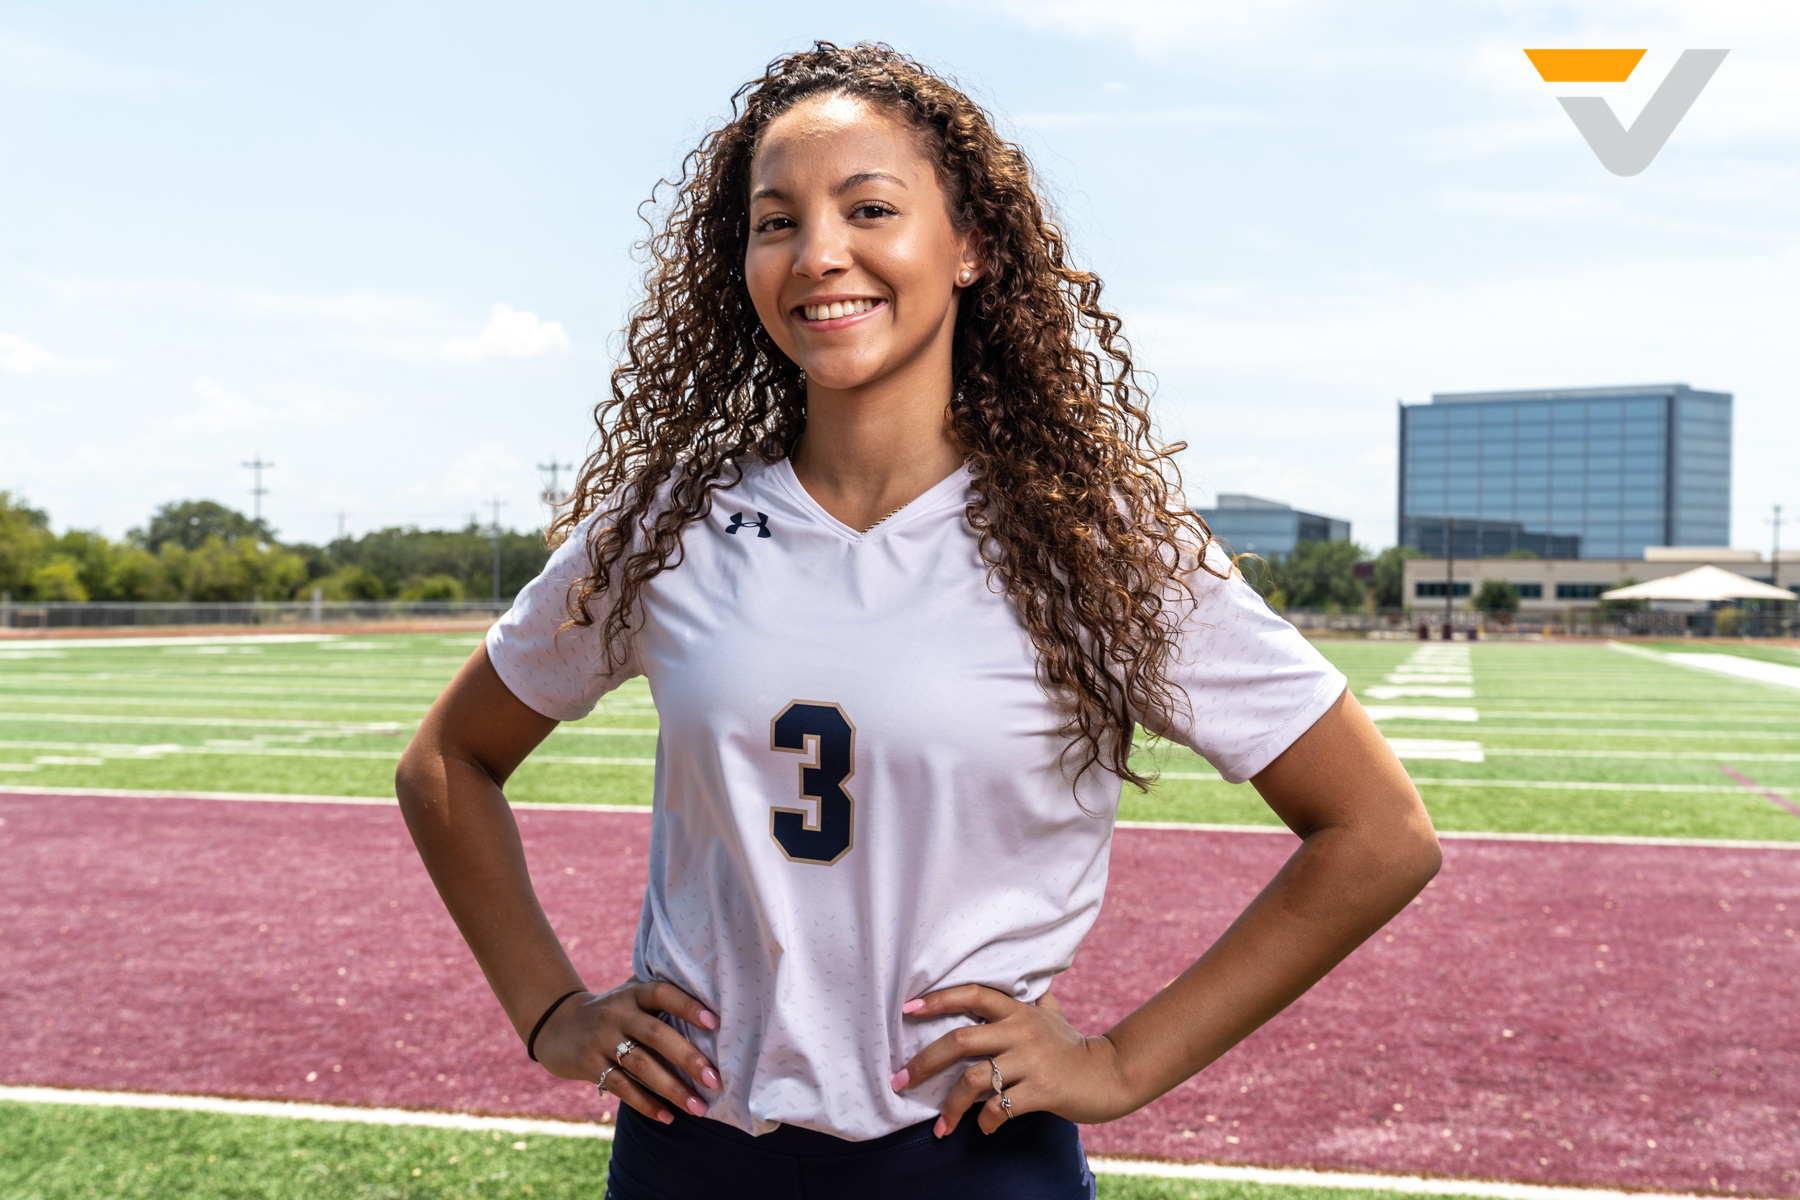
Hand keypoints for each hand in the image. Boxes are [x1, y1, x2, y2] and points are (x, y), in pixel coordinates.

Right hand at [532, 981, 721, 1124]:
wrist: (556, 1024)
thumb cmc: (610, 1013)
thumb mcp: (629, 997)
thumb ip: (659, 1002)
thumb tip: (712, 1016)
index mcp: (633, 994)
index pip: (663, 994)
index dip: (688, 1006)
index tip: (715, 1022)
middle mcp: (617, 1014)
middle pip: (657, 1034)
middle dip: (688, 1058)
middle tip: (715, 1080)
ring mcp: (601, 1040)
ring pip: (642, 1065)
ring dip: (673, 1089)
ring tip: (698, 1107)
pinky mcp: (588, 1065)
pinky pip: (622, 1087)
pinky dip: (646, 1104)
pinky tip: (668, 1117)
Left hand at [889, 986, 1129, 1135]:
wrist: (1110, 1075)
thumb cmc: (1073, 1046)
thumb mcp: (1053, 1014)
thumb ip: (1034, 999)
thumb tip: (1028, 981)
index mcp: (1019, 1011)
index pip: (973, 994)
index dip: (939, 999)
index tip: (908, 1009)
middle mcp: (1022, 1031)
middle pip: (960, 1040)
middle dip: (924, 1062)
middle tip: (900, 1081)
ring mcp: (1032, 1061)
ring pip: (975, 1080)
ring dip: (950, 1106)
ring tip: (940, 1126)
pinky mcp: (1043, 1090)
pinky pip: (1000, 1108)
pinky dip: (985, 1123)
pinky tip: (982, 1129)